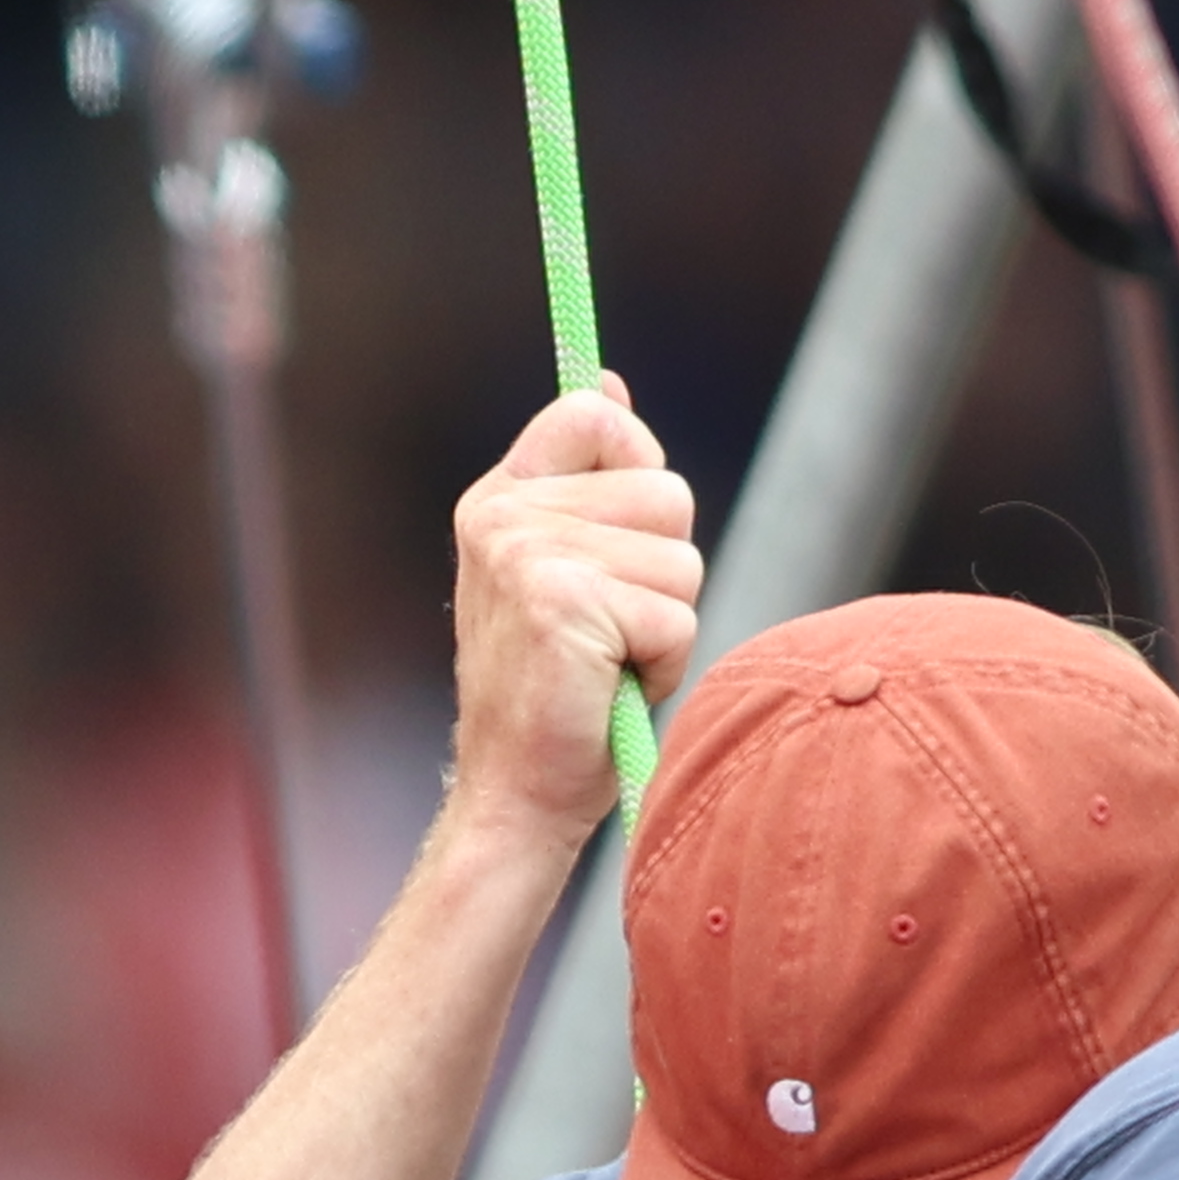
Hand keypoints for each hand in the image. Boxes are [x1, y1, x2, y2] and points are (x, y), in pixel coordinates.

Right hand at [443, 382, 699, 852]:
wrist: (517, 796)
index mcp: (497, 500)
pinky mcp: (562, 605)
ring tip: (609, 659)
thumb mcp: (565, 568)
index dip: (634, 463)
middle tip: (608, 626)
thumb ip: (586, 480)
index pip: (594, 416)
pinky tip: (611, 685)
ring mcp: (527, 558)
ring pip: (680, 555)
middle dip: (663, 566)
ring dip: (666, 618)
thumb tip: (608, 383)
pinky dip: (664, 659)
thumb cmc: (556, 693)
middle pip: (665, 491)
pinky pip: (676, 611)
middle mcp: (502, 518)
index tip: (620, 530)